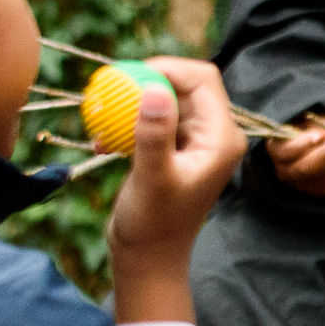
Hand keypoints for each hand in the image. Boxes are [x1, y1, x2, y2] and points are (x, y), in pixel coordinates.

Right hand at [107, 57, 248, 325]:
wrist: (148, 257)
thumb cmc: (154, 225)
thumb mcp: (152, 178)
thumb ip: (155, 134)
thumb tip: (156, 90)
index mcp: (222, 138)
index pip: (203, 79)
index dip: (168, 68)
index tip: (128, 75)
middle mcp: (214, 135)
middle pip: (183, 85)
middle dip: (146, 82)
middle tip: (108, 91)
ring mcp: (193, 142)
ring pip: (164, 101)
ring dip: (132, 105)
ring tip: (102, 122)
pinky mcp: (173, 150)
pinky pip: (151, 121)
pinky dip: (127, 124)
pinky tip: (103, 143)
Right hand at [271, 113, 324, 195]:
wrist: (316, 143)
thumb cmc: (309, 126)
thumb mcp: (310, 118)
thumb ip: (321, 123)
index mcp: (277, 150)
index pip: (286, 152)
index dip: (304, 144)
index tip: (321, 135)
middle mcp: (287, 172)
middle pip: (307, 169)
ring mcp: (305, 186)